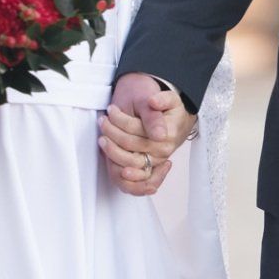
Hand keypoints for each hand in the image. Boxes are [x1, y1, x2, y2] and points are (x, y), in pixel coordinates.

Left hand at [99, 73, 193, 195]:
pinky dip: (119, 171)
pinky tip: (108, 157)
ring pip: (129, 165)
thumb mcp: (169, 97)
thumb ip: (162, 99)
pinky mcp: (149, 168)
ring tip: (102, 139)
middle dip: (112, 132)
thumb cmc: (168, 108)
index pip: (136, 129)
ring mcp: (156, 162)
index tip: (111, 110)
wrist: (176, 119)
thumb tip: (153, 102)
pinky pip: (133, 180)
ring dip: (112, 153)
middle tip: (102, 121)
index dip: (120, 120)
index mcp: (168, 134)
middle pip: (130, 146)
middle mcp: (163, 151)